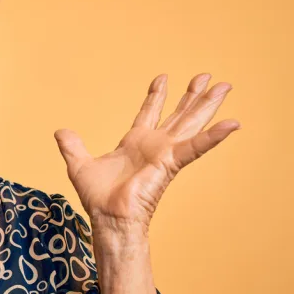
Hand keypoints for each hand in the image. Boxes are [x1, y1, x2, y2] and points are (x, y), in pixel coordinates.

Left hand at [53, 73, 239, 243]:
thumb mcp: (79, 164)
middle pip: (177, 114)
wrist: (108, 217)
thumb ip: (72, 146)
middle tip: (206, 76)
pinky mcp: (172, 163)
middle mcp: (154, 146)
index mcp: (135, 143)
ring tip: (225, 85)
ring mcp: (166, 153)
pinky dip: (214, 136)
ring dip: (208, 104)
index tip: (163, 78)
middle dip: (191, 95)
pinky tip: (233, 123)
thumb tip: (61, 132)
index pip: (148, 113)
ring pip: (191, 122)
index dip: (156, 95)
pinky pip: (196, 146)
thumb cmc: (98, 199)